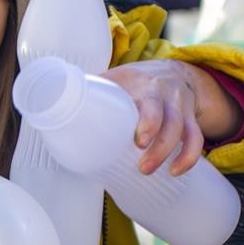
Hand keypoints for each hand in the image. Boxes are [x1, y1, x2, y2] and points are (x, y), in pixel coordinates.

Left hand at [100, 60, 239, 175]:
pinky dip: (191, 157)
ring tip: (159, 173)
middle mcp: (167, 95)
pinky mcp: (191, 120)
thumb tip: (46, 102)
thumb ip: (90, 91)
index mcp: (144, 85)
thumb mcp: (113, 79)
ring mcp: (182, 108)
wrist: (172, 71)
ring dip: (176, 154)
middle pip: (171, 121)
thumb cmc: (133, 81)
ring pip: (187, 131)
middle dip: (160, 147)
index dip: (148, 121)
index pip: (151, 103)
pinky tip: (178, 171)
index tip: (138, 142)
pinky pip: (197, 138)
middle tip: (143, 168)